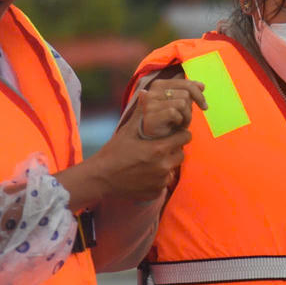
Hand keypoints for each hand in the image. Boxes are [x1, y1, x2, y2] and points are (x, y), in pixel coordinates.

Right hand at [57, 95, 192, 210]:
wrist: (100, 179)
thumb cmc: (113, 152)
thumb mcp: (127, 131)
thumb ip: (141, 113)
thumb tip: (145, 92)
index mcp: (159, 149)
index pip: (185, 138)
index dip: (180, 133)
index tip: (175, 133)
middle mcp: (163, 166)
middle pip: (181, 154)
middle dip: (174, 149)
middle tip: (161, 147)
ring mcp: (160, 181)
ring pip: (173, 169)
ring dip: (167, 164)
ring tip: (152, 160)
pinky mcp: (156, 192)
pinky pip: (163, 183)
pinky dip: (158, 178)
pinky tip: (145, 174)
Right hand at [138, 77, 206, 139]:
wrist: (152, 138)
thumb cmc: (168, 120)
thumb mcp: (178, 102)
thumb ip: (188, 92)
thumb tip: (202, 86)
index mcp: (159, 84)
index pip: (186, 84)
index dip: (199, 94)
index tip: (204, 106)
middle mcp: (152, 91)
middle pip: (186, 94)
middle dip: (191, 109)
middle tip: (186, 118)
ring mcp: (150, 104)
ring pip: (182, 103)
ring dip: (186, 117)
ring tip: (180, 123)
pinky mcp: (151, 116)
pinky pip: (175, 113)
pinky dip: (179, 121)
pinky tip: (175, 126)